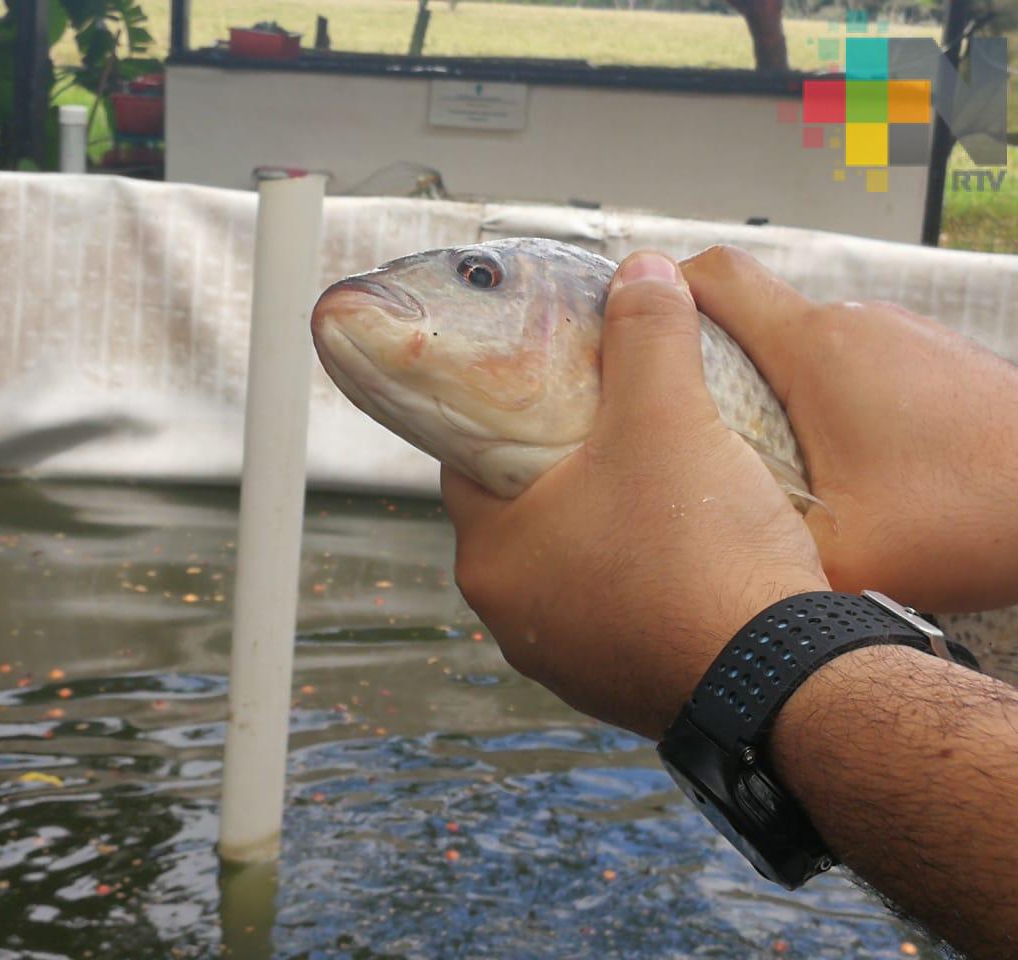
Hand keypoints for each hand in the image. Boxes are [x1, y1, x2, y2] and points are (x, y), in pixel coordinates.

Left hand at [442, 251, 829, 739]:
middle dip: (565, 465)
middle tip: (615, 422)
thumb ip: (645, 336)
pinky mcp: (620, 687)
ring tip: (659, 478)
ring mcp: (563, 660)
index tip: (552, 384)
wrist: (780, 684)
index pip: (469, 460)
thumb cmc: (697, 548)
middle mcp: (509, 616)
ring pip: (572, 564)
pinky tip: (687, 549)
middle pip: (523, 511)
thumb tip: (638, 272)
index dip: (510, 412)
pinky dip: (640, 576)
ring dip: (605, 523)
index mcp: (489, 554)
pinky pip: (617, 609)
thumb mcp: (668, 417)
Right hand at [681, 246, 1017, 612]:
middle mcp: (854, 324)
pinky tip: (840, 465)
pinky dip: (825, 400)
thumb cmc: (974, 514)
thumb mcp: (842, 554)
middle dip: (707, 361)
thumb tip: (698, 554)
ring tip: (761, 460)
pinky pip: (853, 364)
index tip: (629, 332)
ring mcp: (902, 337)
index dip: (660, 292)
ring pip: (805, 346)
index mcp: (813, 349)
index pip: (715, 276)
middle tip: (681, 425)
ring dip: (772, 388)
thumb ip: (755, 547)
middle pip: (752, 315)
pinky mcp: (937, 361)